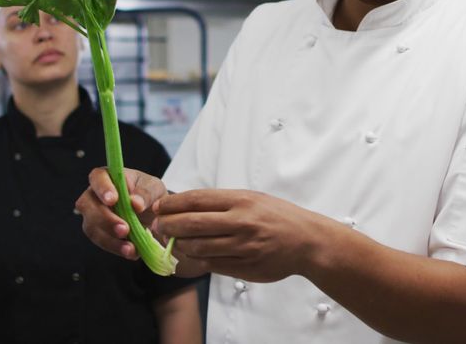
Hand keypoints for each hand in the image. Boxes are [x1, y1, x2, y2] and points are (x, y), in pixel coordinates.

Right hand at [75, 167, 167, 259]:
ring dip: (110, 239)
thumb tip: (135, 203)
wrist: (155, 215)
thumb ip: (146, 193)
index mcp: (108, 177)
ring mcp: (93, 214)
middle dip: (106, 220)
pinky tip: (131, 251)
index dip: (102, 188)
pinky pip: (101, 242)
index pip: (97, 177)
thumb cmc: (151, 194)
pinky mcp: (98, 232)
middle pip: (88, 205)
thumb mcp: (155, 188)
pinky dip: (116, 248)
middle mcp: (95, 195)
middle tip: (125, 229)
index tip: (113, 200)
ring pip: (92, 227)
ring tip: (130, 248)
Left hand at [154, 189, 337, 282]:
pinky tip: (195, 254)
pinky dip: (198, 259)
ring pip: (198, 247)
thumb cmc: (277, 216)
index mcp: (242, 200)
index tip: (159, 207)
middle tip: (158, 226)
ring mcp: (243, 247)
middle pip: (191, 224)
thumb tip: (185, 207)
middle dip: (168, 225)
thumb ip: (223, 203)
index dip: (173, 204)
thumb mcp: (253, 199)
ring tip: (175, 241)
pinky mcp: (245, 267)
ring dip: (180, 245)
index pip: (197, 199)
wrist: (307, 241)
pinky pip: (212, 264)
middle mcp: (242, 222)